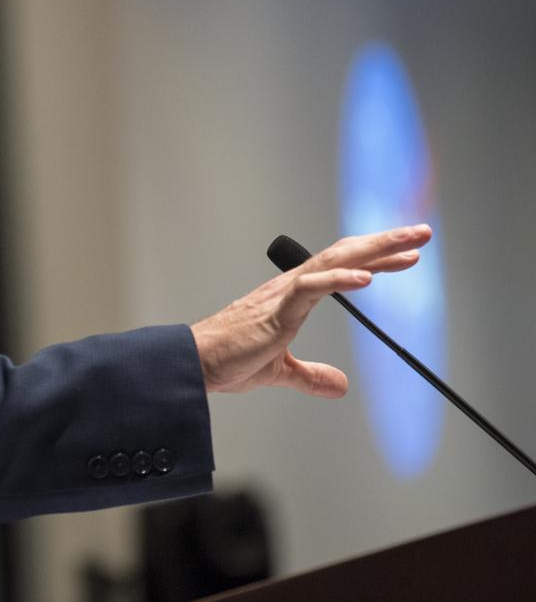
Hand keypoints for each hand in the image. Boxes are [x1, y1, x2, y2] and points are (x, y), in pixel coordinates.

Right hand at [190, 224, 431, 397]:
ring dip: (375, 251)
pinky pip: (313, 287)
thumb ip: (310, 375)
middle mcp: (290, 287)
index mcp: (292, 296)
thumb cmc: (227, 361)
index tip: (406, 257)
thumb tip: (340, 386)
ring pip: (334, 261)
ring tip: (409, 244)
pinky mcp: (276, 308)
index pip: (340, 268)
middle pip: (344, 254)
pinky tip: (367, 278)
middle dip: (385, 243)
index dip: (375, 260)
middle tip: (422, 233)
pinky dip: (340, 279)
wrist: (196, 363)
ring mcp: (283, 294)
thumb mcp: (280, 371)